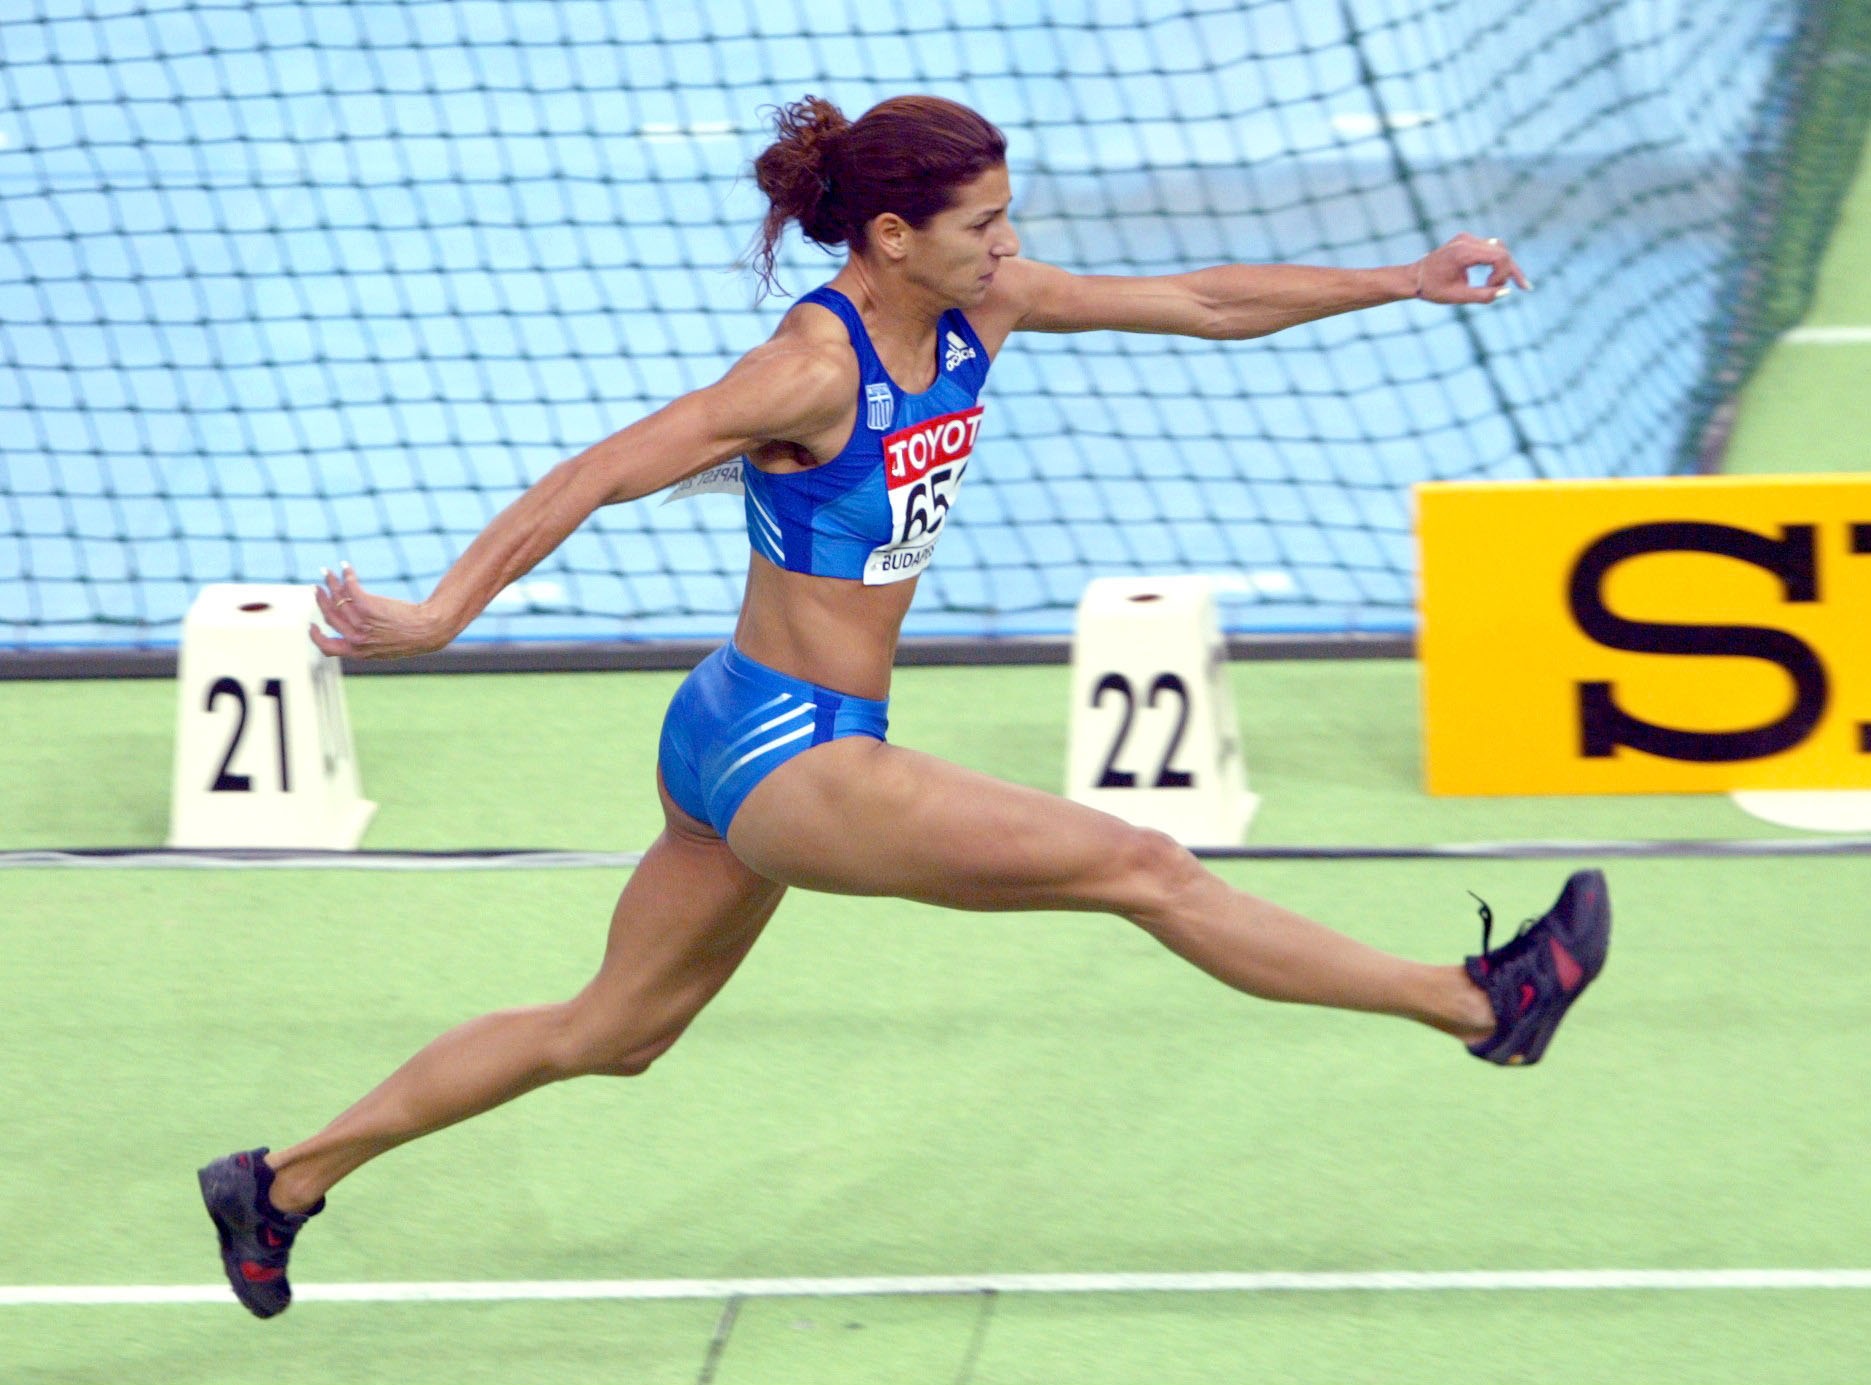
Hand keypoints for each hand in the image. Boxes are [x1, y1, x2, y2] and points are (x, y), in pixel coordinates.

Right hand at [309, 563, 450, 658]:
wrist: (429, 630)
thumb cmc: (413, 639)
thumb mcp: (386, 648)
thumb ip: (370, 644)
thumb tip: (358, 637)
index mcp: (358, 652)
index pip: (327, 647)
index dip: (316, 636)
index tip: (312, 625)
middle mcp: (356, 638)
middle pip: (330, 616)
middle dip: (321, 600)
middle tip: (317, 588)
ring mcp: (361, 622)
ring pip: (338, 599)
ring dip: (331, 583)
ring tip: (328, 572)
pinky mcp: (369, 607)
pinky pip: (351, 588)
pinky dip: (346, 575)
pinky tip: (346, 568)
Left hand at [1412, 233, 1530, 304]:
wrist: (1413, 277)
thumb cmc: (1432, 289)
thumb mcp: (1458, 296)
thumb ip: (1483, 296)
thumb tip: (1506, 292)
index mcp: (1463, 252)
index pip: (1499, 256)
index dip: (1503, 274)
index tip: (1492, 288)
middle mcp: (1466, 241)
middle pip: (1502, 251)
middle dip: (1511, 270)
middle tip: (1524, 287)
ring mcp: (1466, 238)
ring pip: (1498, 248)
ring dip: (1505, 266)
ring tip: (1513, 283)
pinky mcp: (1466, 241)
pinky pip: (1489, 248)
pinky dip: (1496, 261)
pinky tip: (1500, 276)